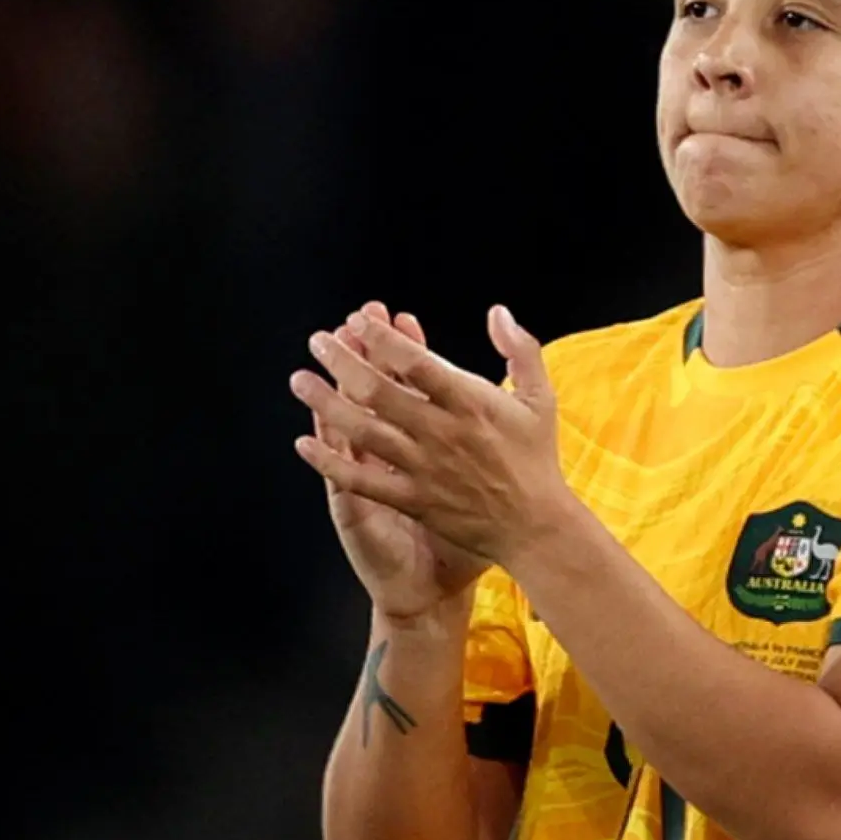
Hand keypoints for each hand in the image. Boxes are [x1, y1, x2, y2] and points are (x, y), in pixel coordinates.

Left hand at [290, 303, 574, 569]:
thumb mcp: (540, 398)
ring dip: (326, 404)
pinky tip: (306, 445)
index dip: (383, 338)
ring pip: (364, 431)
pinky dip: (331, 462)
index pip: (418, 362)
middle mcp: (443, 433)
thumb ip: (520, 350)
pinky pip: (362, 480)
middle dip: (342, 361)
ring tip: (300, 381)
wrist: (534, 527)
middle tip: (318, 341)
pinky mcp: (413, 500)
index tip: (360, 320)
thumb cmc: (536, 460)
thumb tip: (498, 312)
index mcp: (472, 403)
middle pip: (379, 391)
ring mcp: (424, 468)